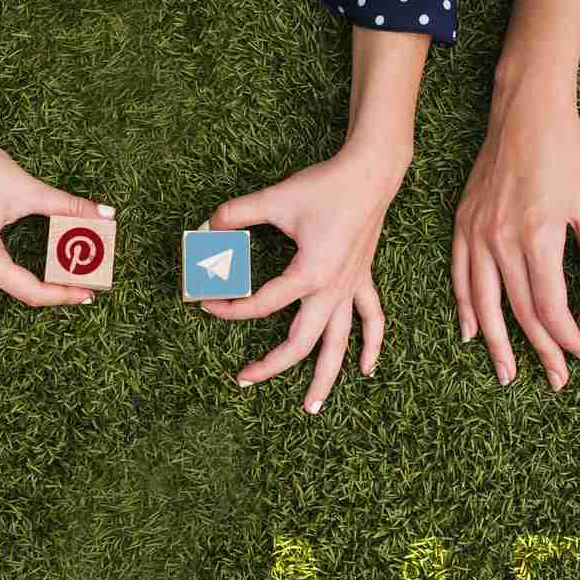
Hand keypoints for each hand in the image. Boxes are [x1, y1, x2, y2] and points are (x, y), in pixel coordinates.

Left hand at [199, 144, 403, 411]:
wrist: (371, 172)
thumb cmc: (325, 186)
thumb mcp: (274, 198)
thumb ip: (236, 214)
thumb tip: (206, 226)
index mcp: (309, 275)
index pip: (261, 304)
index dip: (229, 307)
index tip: (207, 303)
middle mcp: (332, 290)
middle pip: (300, 343)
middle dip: (271, 366)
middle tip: (243, 380)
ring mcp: (350, 288)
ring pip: (339, 344)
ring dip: (326, 378)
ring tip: (311, 407)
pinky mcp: (362, 280)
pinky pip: (372, 319)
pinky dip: (371, 346)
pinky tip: (366, 369)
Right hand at [452, 76, 579, 388]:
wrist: (523, 110)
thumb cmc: (562, 153)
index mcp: (537, 237)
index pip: (550, 307)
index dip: (568, 338)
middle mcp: (501, 241)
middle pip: (519, 312)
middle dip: (539, 351)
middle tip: (555, 380)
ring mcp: (476, 233)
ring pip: (483, 302)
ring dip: (497, 343)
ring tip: (508, 373)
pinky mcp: (462, 223)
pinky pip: (459, 275)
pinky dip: (465, 307)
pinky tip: (472, 332)